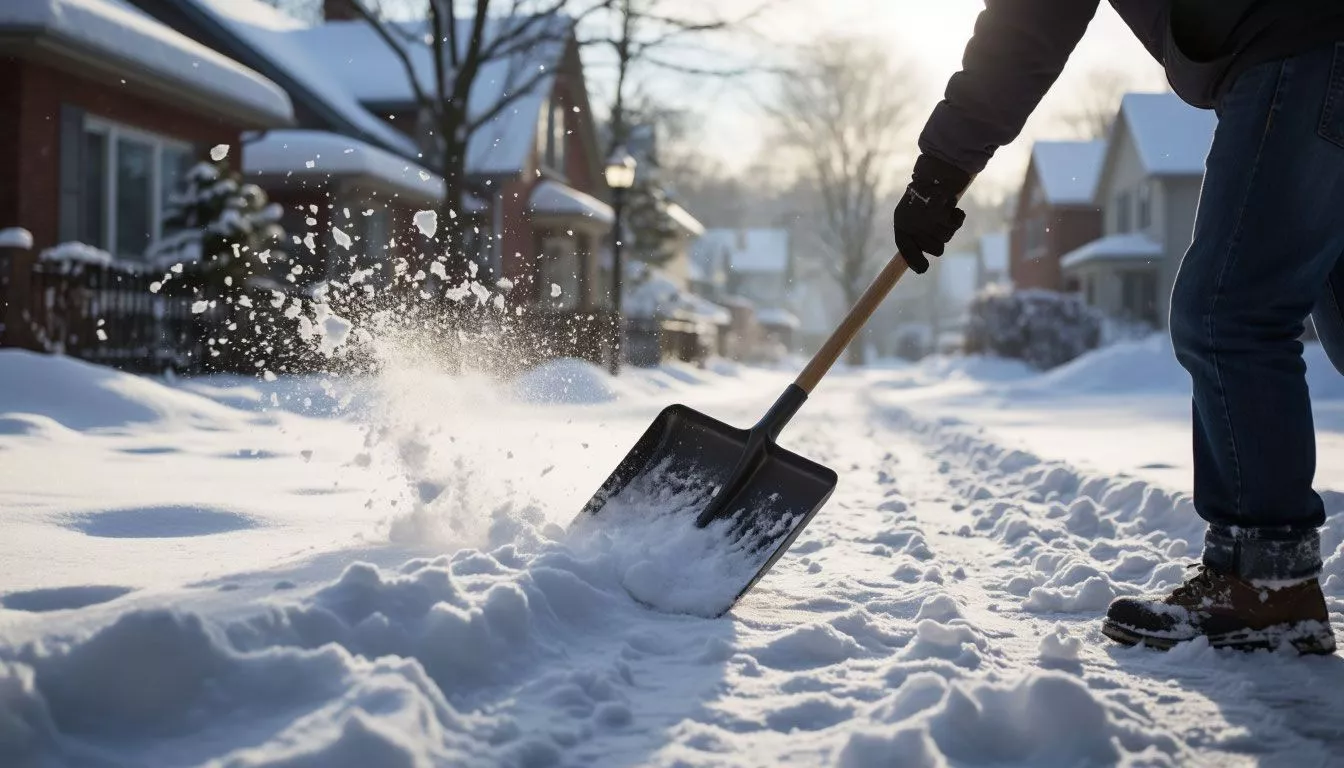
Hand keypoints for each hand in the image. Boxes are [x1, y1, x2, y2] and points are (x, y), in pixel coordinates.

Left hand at [893, 154, 970, 272]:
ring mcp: (925, 218)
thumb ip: (916, 234)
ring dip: (949, 225)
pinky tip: (953, 207)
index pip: (906, 249)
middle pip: (934, 249)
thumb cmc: (927, 193)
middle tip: (939, 223)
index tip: (922, 269)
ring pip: (946, 237)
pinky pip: (955, 224)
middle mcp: (911, 222)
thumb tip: (920, 265)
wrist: (938, 169)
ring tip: (944, 210)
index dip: (914, 261)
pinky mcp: (940, 211)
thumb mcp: (914, 213)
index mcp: (901, 222)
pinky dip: (957, 216)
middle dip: (940, 239)